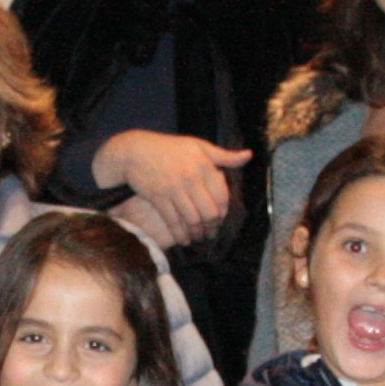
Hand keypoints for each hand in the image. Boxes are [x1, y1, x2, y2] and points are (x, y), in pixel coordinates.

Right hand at [95, 130, 247, 247]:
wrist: (135, 150)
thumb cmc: (169, 148)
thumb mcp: (199, 146)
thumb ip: (224, 155)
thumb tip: (249, 156)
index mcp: (204, 165)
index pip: (222, 196)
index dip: (223, 212)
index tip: (220, 219)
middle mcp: (191, 177)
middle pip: (210, 212)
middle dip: (212, 227)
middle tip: (210, 233)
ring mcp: (174, 188)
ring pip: (193, 220)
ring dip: (197, 233)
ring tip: (198, 237)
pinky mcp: (158, 197)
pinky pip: (173, 221)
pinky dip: (180, 234)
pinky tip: (184, 239)